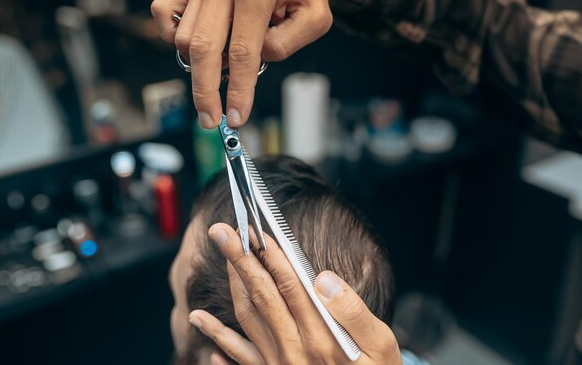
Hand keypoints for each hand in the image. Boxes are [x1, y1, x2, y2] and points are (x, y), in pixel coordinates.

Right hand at [151, 0, 336, 128]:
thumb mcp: (315, 20)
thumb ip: (286, 46)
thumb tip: (251, 64)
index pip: (242, 53)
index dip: (238, 91)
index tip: (236, 117)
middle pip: (203, 49)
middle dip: (204, 92)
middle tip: (209, 118)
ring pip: (184, 39)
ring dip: (202, 62)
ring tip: (228, 59)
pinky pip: (163, 15)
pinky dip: (173, 37)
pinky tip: (196, 44)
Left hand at [188, 223, 402, 364]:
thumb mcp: (381, 345)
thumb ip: (353, 311)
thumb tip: (323, 279)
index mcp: (321, 337)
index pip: (289, 285)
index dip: (270, 254)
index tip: (254, 229)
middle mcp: (294, 350)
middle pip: (261, 295)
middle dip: (239, 259)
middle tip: (220, 230)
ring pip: (247, 318)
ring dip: (232, 285)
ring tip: (223, 258)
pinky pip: (238, 356)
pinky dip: (217, 338)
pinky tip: (199, 320)